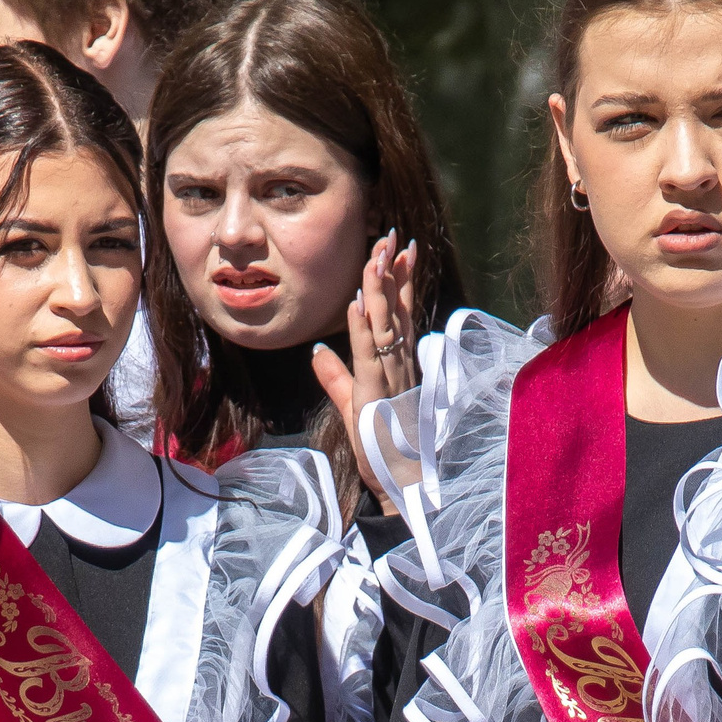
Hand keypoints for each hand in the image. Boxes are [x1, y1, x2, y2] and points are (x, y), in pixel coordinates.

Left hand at [315, 228, 420, 516]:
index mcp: (397, 365)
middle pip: (396, 309)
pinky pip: (368, 354)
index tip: (401, 249)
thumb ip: (335, 378)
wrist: (403, 486)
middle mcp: (400, 365)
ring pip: (384, 324)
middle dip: (394, 271)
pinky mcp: (377, 393)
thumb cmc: (383, 449)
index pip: (399, 314)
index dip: (400, 280)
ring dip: (378, 288)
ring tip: (374, 255)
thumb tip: (317, 351)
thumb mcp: (353, 405)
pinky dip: (361, 328)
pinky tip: (357, 303)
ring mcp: (391, 377)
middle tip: (392, 235)